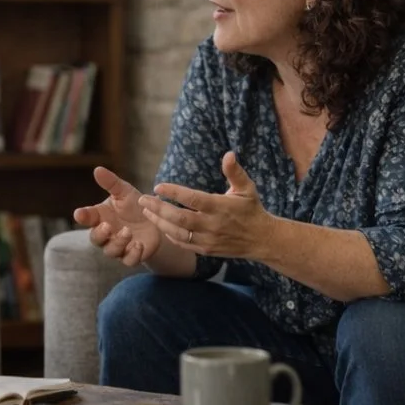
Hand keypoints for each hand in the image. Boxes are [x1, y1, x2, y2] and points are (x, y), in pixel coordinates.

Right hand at [73, 167, 162, 266]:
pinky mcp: (132, 256)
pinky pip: (129, 261)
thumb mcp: (124, 192)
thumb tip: (97, 169)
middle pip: (95, 239)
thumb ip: (111, 183)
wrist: (156, 221)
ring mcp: (119, 247)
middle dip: (100, 233)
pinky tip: (138, 245)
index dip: (82, 216)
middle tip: (107, 225)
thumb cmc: (135, 206)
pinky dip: (133, 254)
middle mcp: (107, 234)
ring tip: (128, 232)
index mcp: (101, 217)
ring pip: (111, 251)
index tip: (79, 213)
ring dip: (118, 243)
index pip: (87, 218)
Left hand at [144, 152, 273, 258]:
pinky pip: (183, 244)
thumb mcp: (246, 188)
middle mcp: (212, 224)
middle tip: (142, 200)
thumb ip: (234, 172)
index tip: (158, 186)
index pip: (192, 199)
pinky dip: (170, 235)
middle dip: (158, 208)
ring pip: (178, 232)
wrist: (262, 240)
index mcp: (220, 207)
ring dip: (159, 222)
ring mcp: (208, 240)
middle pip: (179, 218)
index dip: (173, 193)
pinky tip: (161, 225)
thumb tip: (229, 153)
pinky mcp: (206, 250)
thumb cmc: (252, 210)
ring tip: (146, 212)